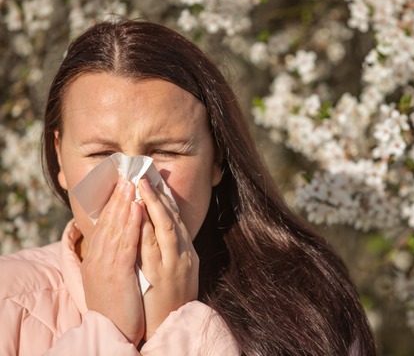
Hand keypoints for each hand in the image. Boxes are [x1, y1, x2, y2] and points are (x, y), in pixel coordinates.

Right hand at [81, 178, 144, 344]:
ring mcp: (105, 266)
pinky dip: (131, 224)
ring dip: (125, 204)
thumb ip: (116, 257)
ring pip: (116, 228)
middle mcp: (98, 259)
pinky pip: (125, 244)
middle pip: (109, 222)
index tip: (123, 185)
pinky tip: (137, 209)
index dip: (114, 203)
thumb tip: (124, 239)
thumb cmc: (115, 306)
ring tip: (133, 184)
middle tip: (128, 176)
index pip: (105, 224)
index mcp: (97, 258)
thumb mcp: (111, 278)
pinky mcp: (116, 274)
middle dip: (119, 197)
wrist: (112, 330)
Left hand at [137, 178, 199, 340]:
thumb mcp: (179, 272)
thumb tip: (159, 229)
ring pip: (165, 229)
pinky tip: (138, 215)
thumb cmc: (171, 300)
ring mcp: (173, 264)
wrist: (170, 325)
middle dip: (159, 196)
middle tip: (145, 177)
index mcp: (186, 253)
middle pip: (173, 218)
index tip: (154, 181)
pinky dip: (146, 229)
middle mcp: (183, 255)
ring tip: (140, 187)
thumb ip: (172, 250)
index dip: (166, 198)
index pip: (176, 219)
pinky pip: (153, 248)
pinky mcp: (162, 275)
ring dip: (153, 206)